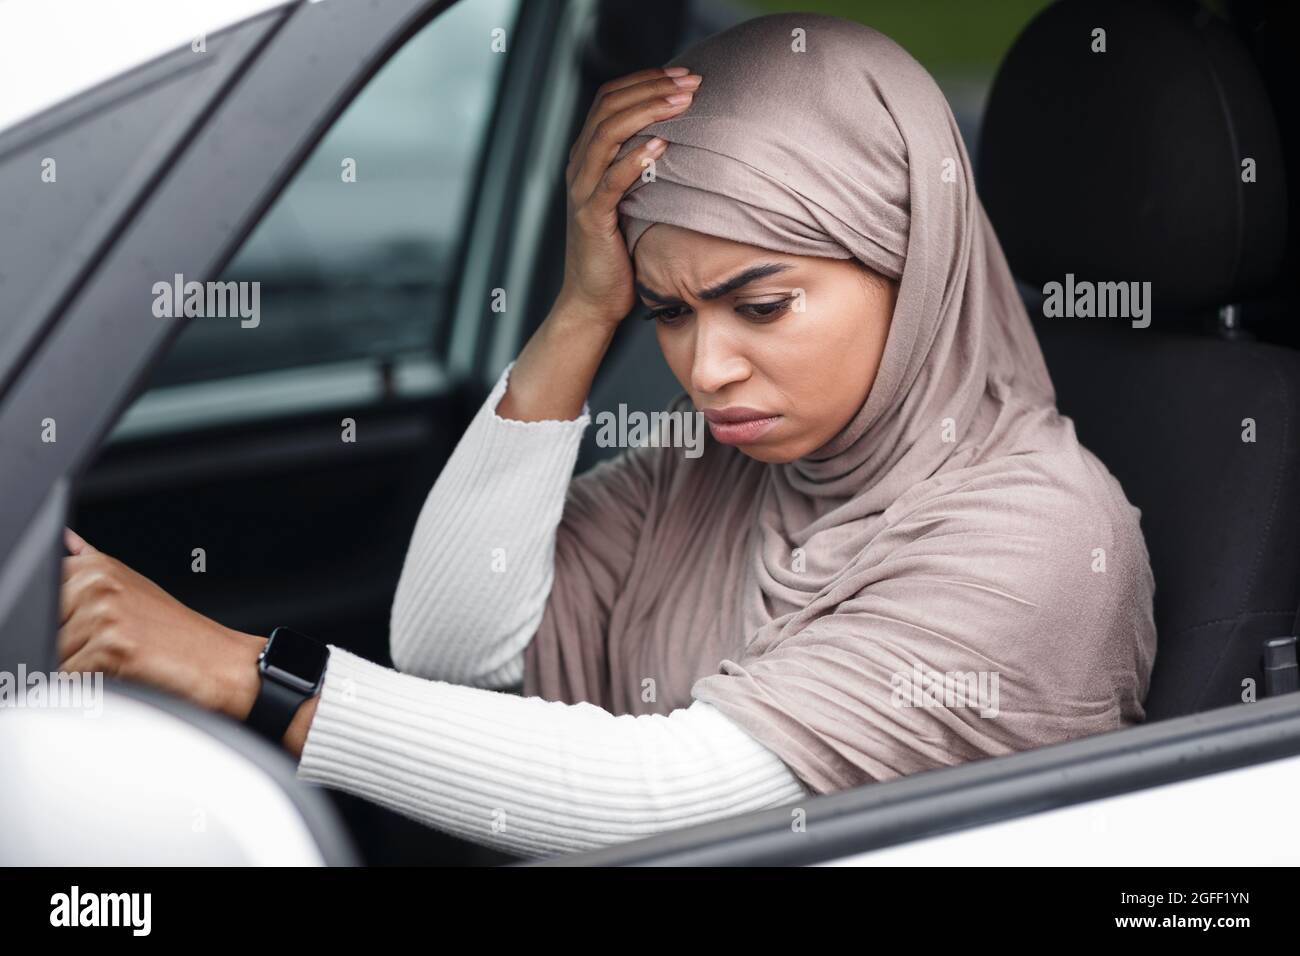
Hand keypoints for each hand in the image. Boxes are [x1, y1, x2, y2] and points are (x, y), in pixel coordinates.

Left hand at [57, 527, 265, 719]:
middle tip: (110, 652)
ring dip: (79, 673)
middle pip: (43, 632)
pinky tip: (122, 677)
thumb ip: (90, 564)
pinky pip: (69, 681)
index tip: (85, 632)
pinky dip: (89, 689)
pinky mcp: (111, 647)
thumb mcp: (133, 587)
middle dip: (66, 651)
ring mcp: (104, 614)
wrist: (224, 664)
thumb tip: (66, 542)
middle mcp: (97, 584)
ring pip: (53, 660)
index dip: (59, 624)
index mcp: (96, 567)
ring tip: (119, 665)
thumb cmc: (181, 634)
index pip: (40, 598)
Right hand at [558, 65, 700, 327]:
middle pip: (609, 108)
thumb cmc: (620, 251)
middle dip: (651, 89)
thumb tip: (683, 139)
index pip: (609, 99)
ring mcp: (582, 191)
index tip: (681, 74)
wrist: (594, 299)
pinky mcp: (591, 217)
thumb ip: (644, 168)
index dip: (644, 80)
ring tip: (681, 102)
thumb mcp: (633, 199)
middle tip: (690, 82)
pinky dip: (634, 158)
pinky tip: (660, 145)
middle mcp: (580, 166)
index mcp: (588, 156)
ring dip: (647, 112)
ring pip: (607, 134)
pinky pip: (611, 180)